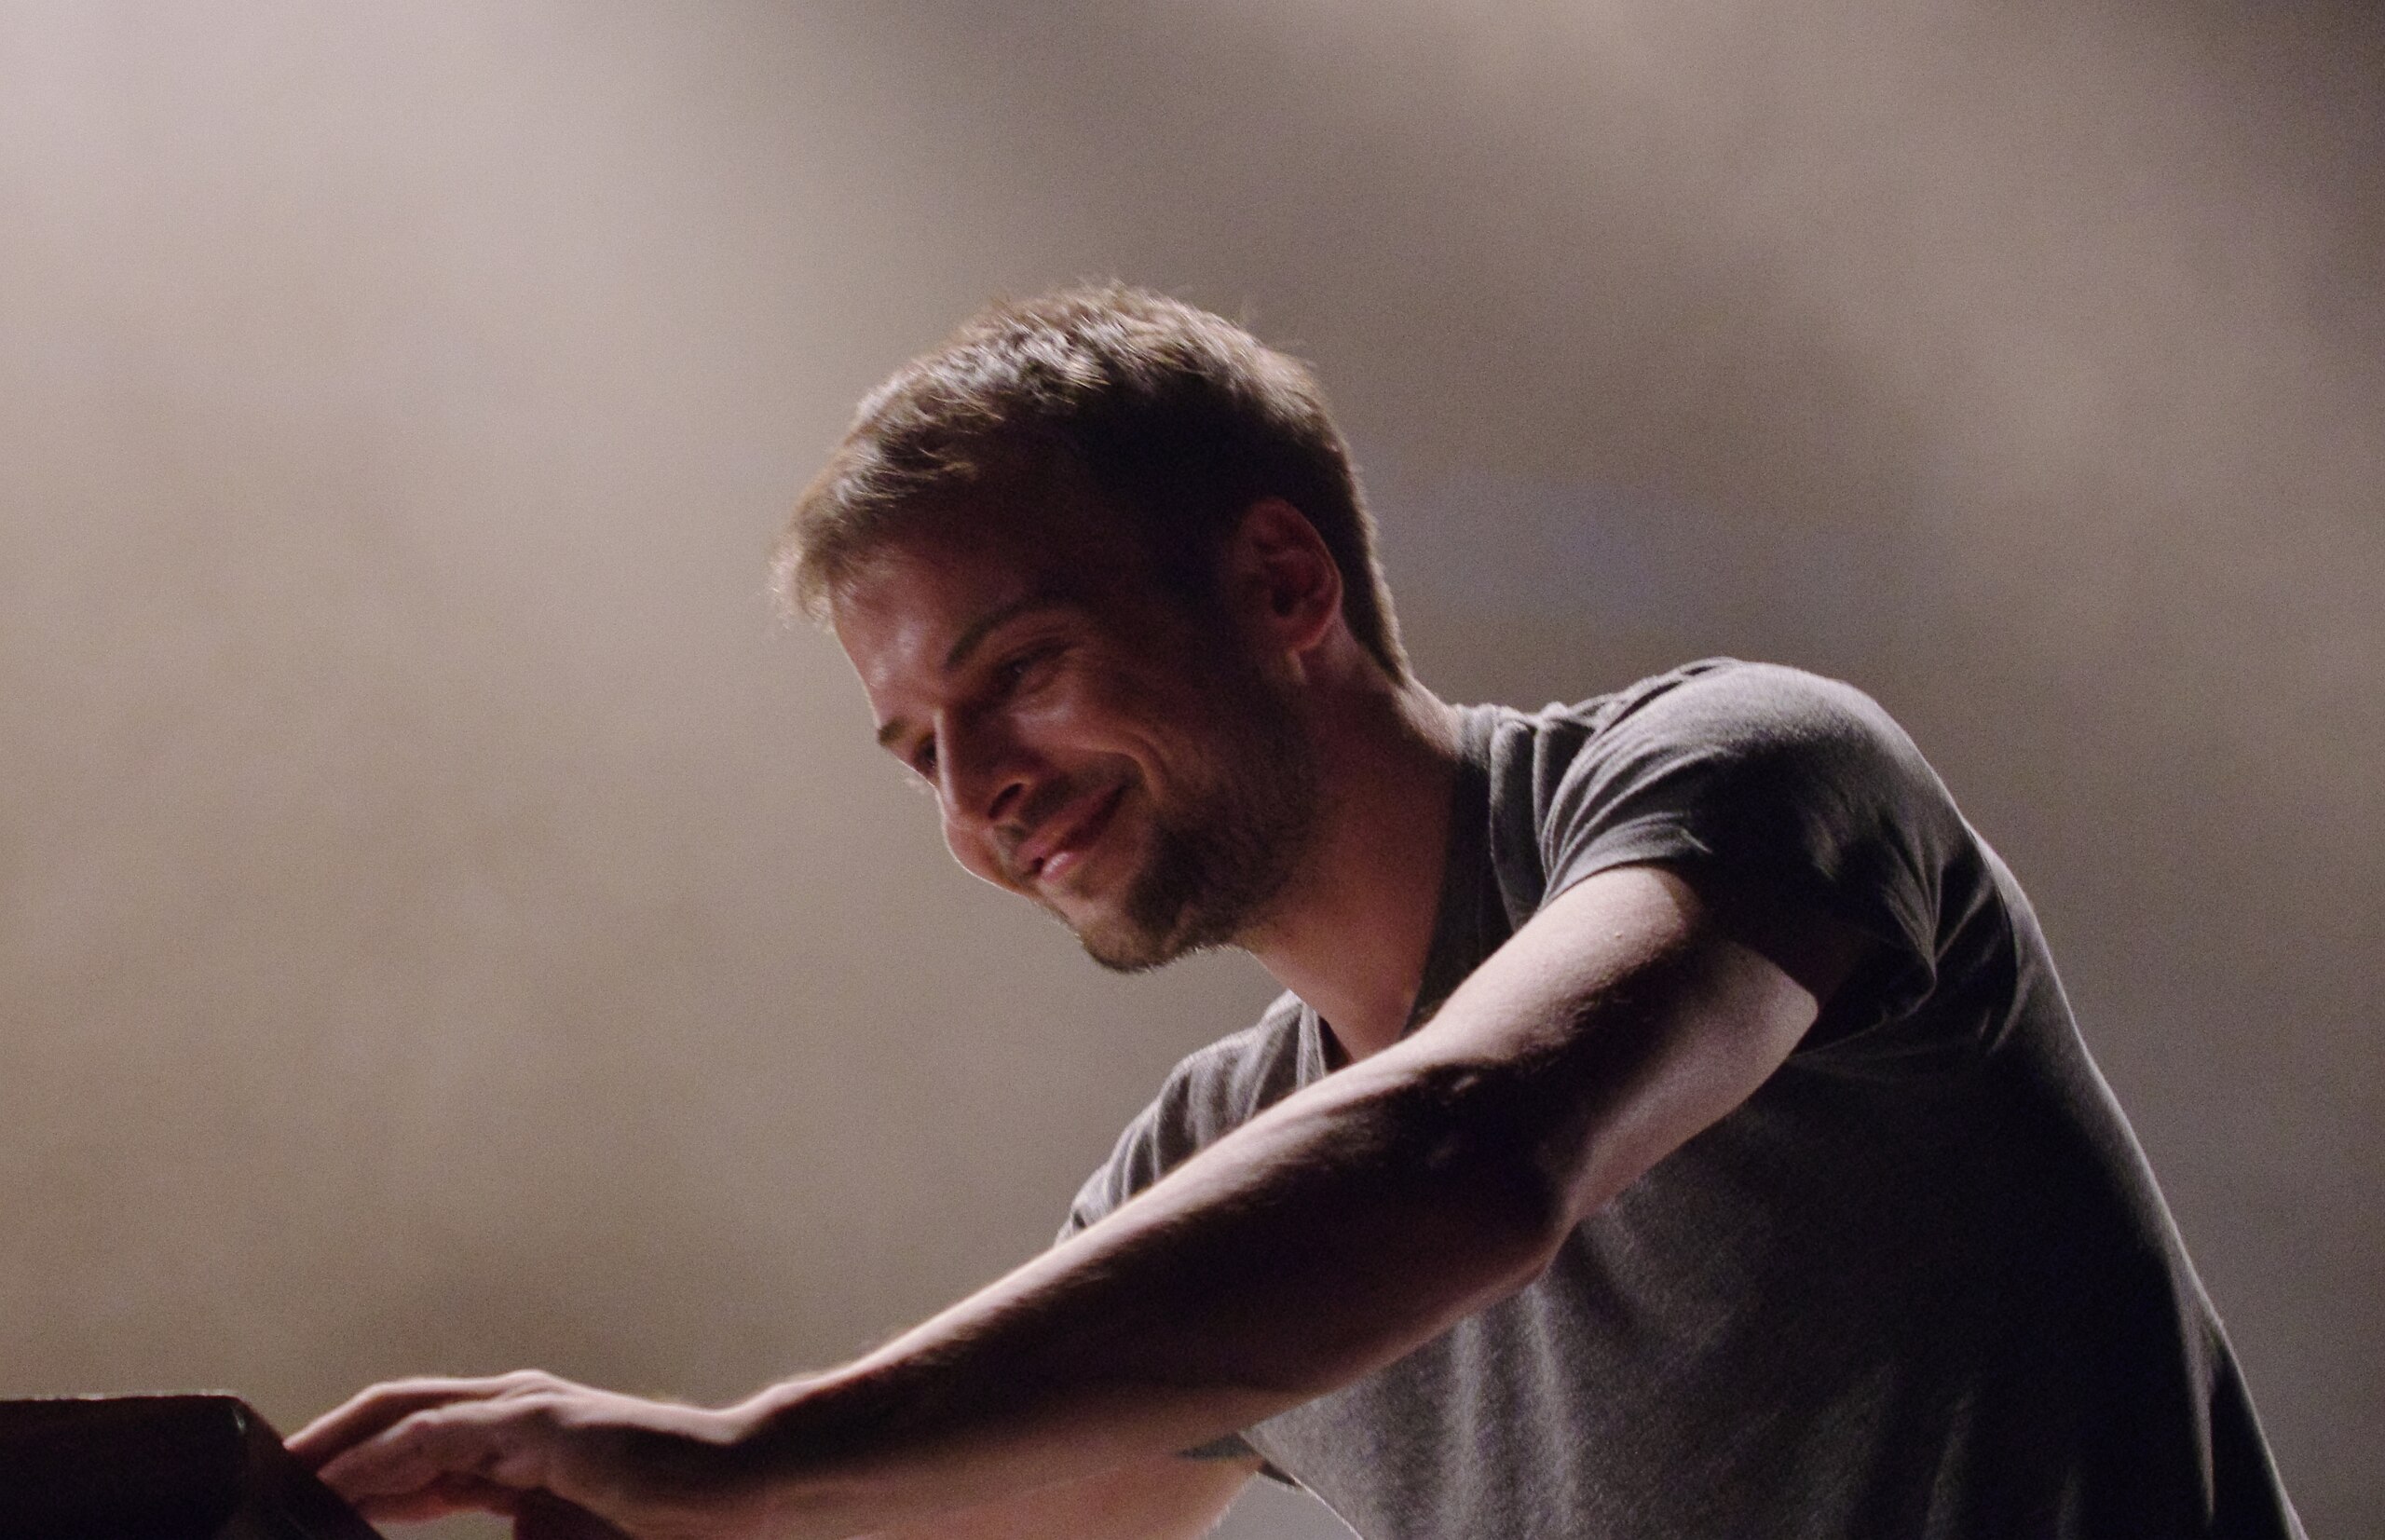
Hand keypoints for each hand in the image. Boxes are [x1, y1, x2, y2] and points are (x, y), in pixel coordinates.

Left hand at [289, 1370, 768, 1539]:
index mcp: (518, 1442)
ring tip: (280, 1478)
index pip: (414, 1442)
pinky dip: (382, 1455)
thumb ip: (518, 1527)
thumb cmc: (668, 1519)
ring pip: (404, 1413)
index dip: (353, 1467)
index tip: (299, 1502)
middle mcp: (513, 1412)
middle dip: (326, 1443)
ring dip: (337, 1446)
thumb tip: (504, 1530)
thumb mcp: (563, 1531)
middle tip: (261, 1481)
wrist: (742, 1492)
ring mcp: (526, 1410)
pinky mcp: (539, 1422)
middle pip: (394, 1411)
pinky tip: (340, 1482)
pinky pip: (439, 1433)